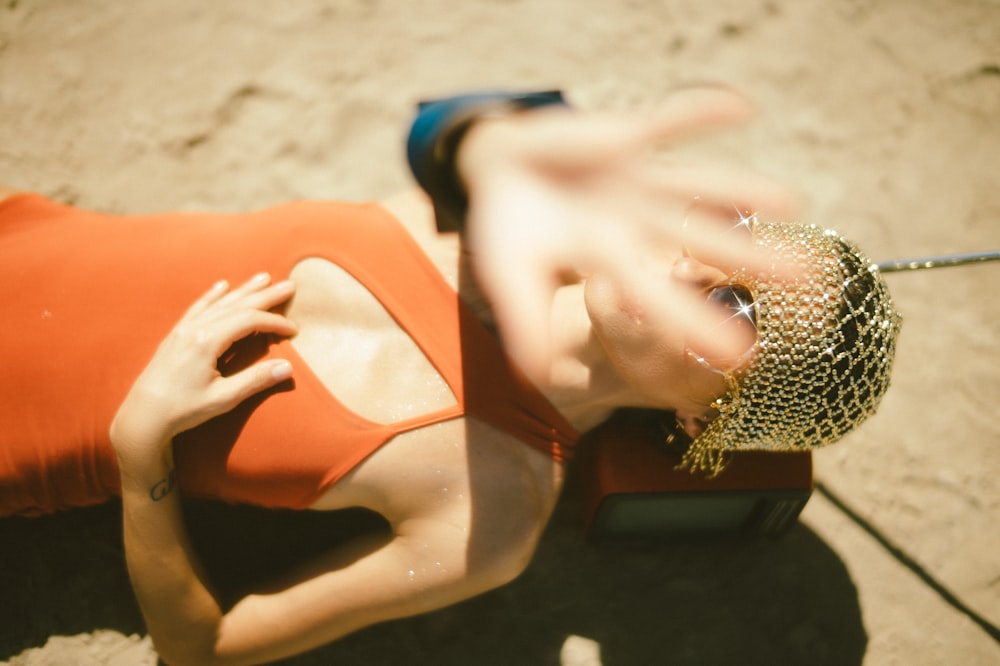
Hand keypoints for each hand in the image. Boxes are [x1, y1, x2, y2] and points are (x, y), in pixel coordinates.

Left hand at [111, 274, 296, 454]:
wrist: (143, 415)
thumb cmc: (183, 410)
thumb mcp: (223, 399)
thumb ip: (255, 380)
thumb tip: (288, 367)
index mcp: (207, 342)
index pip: (249, 321)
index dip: (274, 322)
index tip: (293, 329)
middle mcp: (195, 329)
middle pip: (237, 305)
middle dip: (265, 295)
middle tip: (289, 285)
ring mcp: (183, 330)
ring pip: (219, 303)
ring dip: (243, 290)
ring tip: (263, 278)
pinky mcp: (176, 335)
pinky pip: (197, 308)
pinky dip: (212, 295)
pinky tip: (222, 286)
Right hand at [457, 86, 799, 383]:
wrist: (497, 168)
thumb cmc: (506, 229)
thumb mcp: (509, 274)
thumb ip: (523, 318)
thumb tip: (535, 375)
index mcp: (610, 261)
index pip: (660, 296)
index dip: (698, 322)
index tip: (744, 352)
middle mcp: (635, 224)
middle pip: (700, 242)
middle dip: (750, 259)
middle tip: (807, 280)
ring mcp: (635, 180)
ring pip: (697, 186)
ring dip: (742, 189)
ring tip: (793, 202)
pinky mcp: (625, 136)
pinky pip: (667, 121)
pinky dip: (700, 112)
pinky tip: (744, 107)